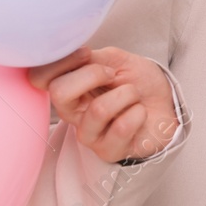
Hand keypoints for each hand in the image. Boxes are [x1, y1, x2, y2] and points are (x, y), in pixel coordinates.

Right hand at [30, 45, 179, 164]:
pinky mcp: (109, 151)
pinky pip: (122, 127)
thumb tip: (73, 54)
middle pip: (59, 93)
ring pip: (98, 110)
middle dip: (94, 74)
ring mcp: (89, 135)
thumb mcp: (115, 59)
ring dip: (126, 94)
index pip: (39, 78)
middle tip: (113, 75)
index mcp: (69, 88)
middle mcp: (73, 113)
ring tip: (133, 96)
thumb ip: (91, 58)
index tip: (86, 54)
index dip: (60, 62)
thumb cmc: (139, 83)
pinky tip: (140, 115)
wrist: (166, 103)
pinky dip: (139, 113)